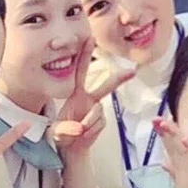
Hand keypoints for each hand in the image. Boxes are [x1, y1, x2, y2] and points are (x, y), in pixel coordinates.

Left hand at [53, 37, 134, 155]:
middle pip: (106, 86)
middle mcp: (88, 99)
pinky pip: (99, 123)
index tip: (90, 39)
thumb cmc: (59, 134)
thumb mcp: (55, 131)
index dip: (85, 55)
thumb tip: (79, 129)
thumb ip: (64, 129)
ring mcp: (96, 110)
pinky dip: (91, 130)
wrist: (69, 149)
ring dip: (87, 122)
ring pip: (98, 111)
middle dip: (119, 78)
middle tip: (132, 71)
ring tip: (78, 131)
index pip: (80, 71)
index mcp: (75, 93)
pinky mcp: (101, 122)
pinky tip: (83, 135)